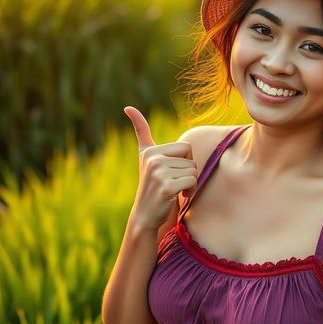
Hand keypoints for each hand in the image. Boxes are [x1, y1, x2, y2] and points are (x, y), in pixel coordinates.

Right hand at [124, 106, 197, 230]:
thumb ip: (142, 135)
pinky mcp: (166, 185)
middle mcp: (152, 158)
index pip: (179, 144)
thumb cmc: (153, 186)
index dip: (160, 139)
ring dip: (190, 182)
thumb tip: (129, 108)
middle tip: (177, 181)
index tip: (128, 110)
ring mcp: (158, 172)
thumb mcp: (147, 159)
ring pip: (193, 170)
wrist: (146, 215)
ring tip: (176, 189)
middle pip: (190, 156)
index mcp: (150, 151)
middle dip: (189, 170)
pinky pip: (192, 181)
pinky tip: (179, 196)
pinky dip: (190, 190)